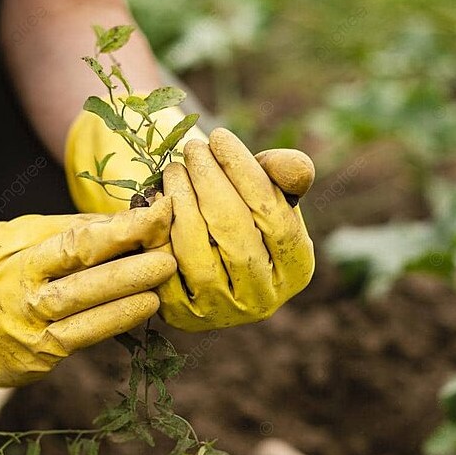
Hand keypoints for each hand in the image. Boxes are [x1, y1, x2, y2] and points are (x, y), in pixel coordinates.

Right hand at [0, 201, 175, 396]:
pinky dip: (117, 318)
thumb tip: (129, 218)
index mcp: (13, 249)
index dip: (119, 225)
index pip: (73, 234)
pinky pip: (84, 334)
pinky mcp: (39, 354)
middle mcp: (17, 284)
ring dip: (128, 287)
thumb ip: (68, 230)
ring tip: (163, 272)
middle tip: (167, 245)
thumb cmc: (6, 277)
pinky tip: (146, 306)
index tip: (159, 212)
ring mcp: (26, 322)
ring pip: (82, 301)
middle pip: (76, 263)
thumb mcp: (21, 241)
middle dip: (127, 252)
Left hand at [155, 128, 314, 330]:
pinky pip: (165, 269)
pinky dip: (159, 232)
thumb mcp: (268, 188)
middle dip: (209, 183)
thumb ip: (286, 173)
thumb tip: (295, 168)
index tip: (220, 137)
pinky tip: (157, 201)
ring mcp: (222, 313)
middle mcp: (264, 300)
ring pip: (198, 255)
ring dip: (182, 203)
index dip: (245, 173)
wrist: (204, 252)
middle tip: (192, 148)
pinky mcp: (182, 317)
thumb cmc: (243, 209)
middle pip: (235, 234)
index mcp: (297, 269)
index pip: (274, 216)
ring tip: (174, 169)